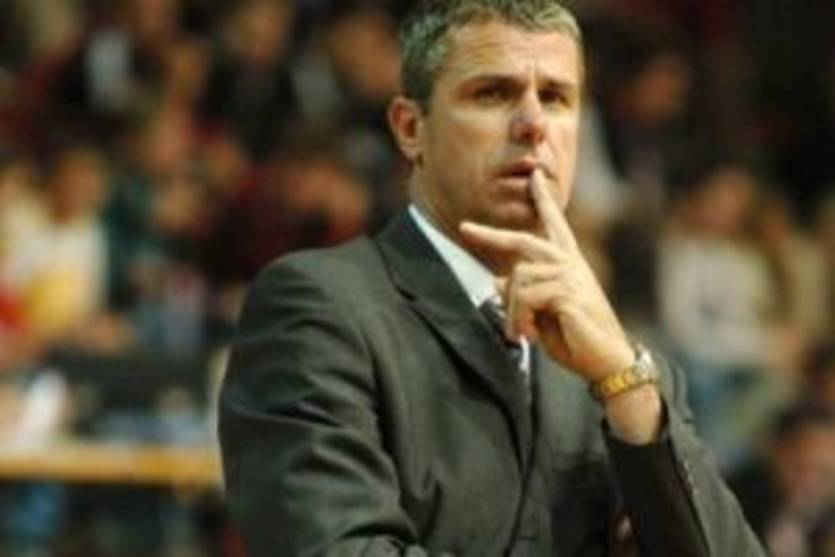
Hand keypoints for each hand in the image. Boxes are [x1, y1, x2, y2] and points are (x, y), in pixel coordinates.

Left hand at [459, 169, 632, 382]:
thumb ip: (522, 294)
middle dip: (491, 235)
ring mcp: (570, 275)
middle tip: (464, 228)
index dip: (543, 199)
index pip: (554, 224)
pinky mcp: (568, 292)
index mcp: (567, 263)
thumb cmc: (575, 337)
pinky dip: (519, 318)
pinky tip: (529, 334)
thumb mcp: (542, 313)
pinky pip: (526, 296)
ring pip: (518, 278)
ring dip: (512, 311)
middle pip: (523, 241)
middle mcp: (569, 263)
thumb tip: (495, 281)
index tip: (535, 175)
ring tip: (520, 333)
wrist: (607, 361)